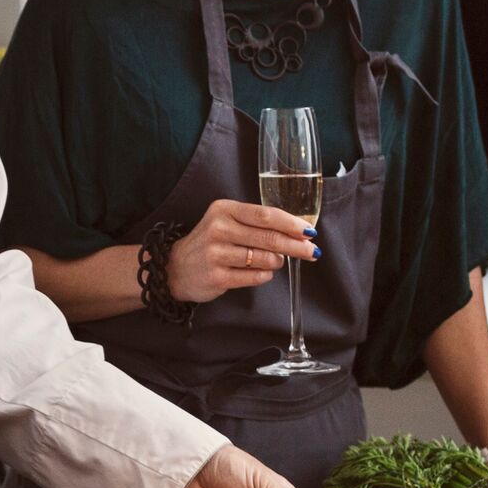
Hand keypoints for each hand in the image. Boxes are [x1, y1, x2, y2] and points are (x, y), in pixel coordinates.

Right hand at [166, 199, 316, 303]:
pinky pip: (254, 277)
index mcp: (224, 209)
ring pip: (264, 259)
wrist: (176, 268)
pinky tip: (263, 272)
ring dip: (278, 262)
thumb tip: (296, 232)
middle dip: (296, 246)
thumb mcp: (227, 222)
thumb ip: (256, 223)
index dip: (291, 224)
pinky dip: (265, 275)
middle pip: (269, 238)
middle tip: (312, 251)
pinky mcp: (217, 277)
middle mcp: (219, 229)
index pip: (266, 215)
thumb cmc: (210, 243)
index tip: (309, 231)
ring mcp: (216, 254)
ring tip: (277, 261)